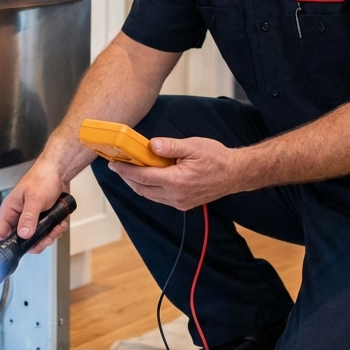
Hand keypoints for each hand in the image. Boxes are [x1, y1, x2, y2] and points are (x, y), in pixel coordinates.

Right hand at [0, 160, 69, 253]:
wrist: (59, 172)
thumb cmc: (42, 179)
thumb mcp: (35, 199)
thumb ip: (28, 218)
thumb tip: (24, 234)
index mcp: (9, 212)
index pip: (0, 235)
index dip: (6, 246)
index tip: (20, 249)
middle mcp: (18, 218)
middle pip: (22, 242)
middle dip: (37, 242)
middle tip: (47, 236)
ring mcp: (31, 220)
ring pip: (37, 240)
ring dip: (49, 236)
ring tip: (57, 225)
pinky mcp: (42, 220)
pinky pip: (47, 233)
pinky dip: (55, 230)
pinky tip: (60, 222)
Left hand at [109, 136, 242, 209]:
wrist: (235, 174)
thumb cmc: (216, 158)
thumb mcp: (193, 146)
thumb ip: (170, 146)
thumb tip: (150, 145)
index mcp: (177, 181)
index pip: (143, 176)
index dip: (126, 170)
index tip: (114, 164)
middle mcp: (176, 196)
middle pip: (142, 189)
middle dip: (127, 178)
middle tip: (117, 166)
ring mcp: (179, 202)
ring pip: (149, 195)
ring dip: (137, 184)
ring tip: (129, 170)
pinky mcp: (183, 204)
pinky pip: (159, 198)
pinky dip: (149, 188)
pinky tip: (147, 177)